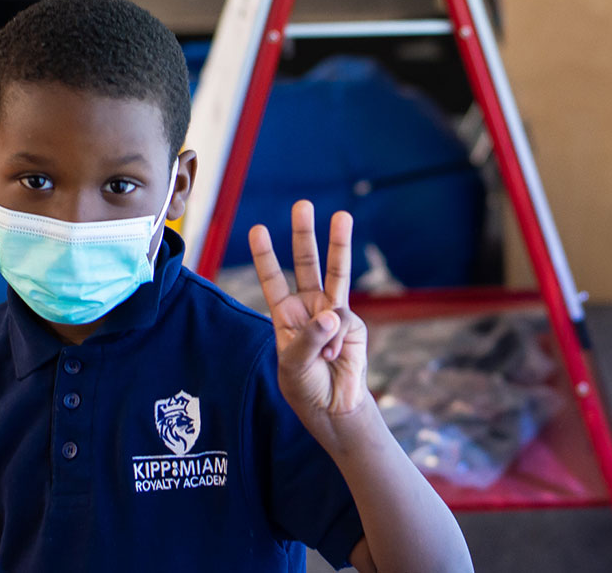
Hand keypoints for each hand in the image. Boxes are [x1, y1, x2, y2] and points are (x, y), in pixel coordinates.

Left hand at [248, 200, 369, 418]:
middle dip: (304, 235)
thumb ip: (309, 339)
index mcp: (285, 314)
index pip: (273, 279)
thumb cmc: (305, 386)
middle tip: (302, 205)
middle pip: (306, 264)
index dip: (266, 256)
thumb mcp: (293, 365)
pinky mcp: (353, 325)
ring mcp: (333, 313)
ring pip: (336, 273)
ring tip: (343, 216)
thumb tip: (333, 314)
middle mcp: (309, 307)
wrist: (334, 407)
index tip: (257, 230)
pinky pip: (344, 321)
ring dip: (339, 244)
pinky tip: (334, 357)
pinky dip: (336, 341)